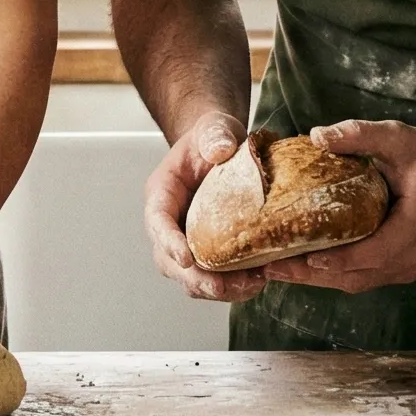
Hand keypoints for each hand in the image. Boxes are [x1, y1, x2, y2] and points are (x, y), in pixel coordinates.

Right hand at [143, 109, 269, 302]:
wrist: (223, 148)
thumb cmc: (213, 138)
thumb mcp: (214, 127)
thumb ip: (214, 134)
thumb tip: (221, 150)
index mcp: (163, 193)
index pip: (158, 221)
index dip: (168, 242)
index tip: (186, 258)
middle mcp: (170, 223)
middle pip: (169, 261)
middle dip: (194, 278)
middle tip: (221, 287)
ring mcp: (188, 241)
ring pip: (190, 277)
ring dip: (216, 288)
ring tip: (249, 286)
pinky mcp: (209, 252)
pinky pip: (214, 277)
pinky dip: (233, 285)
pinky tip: (258, 280)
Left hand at [253, 118, 415, 292]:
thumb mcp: (396, 136)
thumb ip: (359, 134)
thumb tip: (317, 136)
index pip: (378, 251)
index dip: (341, 258)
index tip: (305, 257)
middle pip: (361, 275)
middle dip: (314, 275)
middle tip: (272, 267)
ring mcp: (411, 266)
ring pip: (359, 281)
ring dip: (318, 279)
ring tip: (277, 269)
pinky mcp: (401, 268)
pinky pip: (364, 277)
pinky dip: (333, 273)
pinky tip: (301, 265)